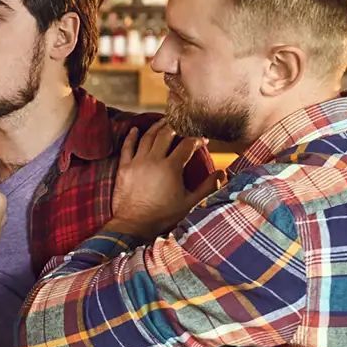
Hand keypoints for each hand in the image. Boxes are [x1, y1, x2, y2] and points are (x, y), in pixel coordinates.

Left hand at [111, 121, 219, 237]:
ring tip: (164, 121)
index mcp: (171, 168)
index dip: (197, 140)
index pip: (187, 145)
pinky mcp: (124, 168)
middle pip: (166, 134)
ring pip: (147, 137)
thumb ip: (207, 187)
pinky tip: (135, 129)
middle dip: (176, 126)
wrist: (134, 225)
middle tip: (183, 123)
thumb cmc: (163, 216)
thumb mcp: (190, 203)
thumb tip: (222, 173)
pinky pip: (127, 147)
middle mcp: (153, 160)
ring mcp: (137, 163)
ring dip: (157, 127)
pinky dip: (131, 136)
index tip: (203, 140)